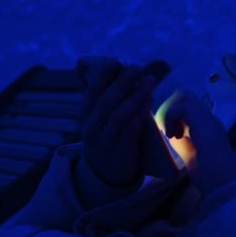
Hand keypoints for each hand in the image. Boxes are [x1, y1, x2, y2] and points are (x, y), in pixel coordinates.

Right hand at [78, 58, 156, 186]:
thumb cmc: (109, 137)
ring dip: (136, 95)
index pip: (91, 91)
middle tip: (137, 67)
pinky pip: (129, 128)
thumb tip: (126, 72)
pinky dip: (140, 112)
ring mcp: (103, 139)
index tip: (117, 62)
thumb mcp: (102, 119)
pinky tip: (149, 100)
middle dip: (122, 82)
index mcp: (85, 114)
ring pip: (118, 114)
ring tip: (150, 81)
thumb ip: (110, 99)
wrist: (107, 174)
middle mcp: (90, 126)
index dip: (103, 76)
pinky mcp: (119, 150)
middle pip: (105, 100)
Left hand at [159, 90, 235, 195]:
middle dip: (170, 108)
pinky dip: (172, 118)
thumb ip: (183, 141)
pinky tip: (173, 136)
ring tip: (170, 134)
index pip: (189, 106)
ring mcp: (209, 119)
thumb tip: (170, 131)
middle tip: (167, 130)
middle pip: (185, 95)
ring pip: (184, 96)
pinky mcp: (204, 124)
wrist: (224, 185)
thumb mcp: (192, 155)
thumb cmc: (211, 177)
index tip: (170, 134)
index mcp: (208, 126)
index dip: (174, 114)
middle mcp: (210, 118)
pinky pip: (182, 107)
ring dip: (170, 112)